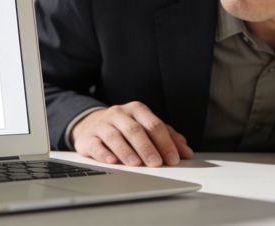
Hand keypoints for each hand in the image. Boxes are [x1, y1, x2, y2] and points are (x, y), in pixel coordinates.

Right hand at [71, 101, 193, 166]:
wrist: (91, 124)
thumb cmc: (125, 128)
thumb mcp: (146, 128)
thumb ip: (168, 137)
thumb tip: (186, 151)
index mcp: (137, 110)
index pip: (154, 124)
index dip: (165, 142)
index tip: (173, 159)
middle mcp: (119, 114)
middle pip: (135, 130)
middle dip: (147, 147)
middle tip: (156, 163)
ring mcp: (102, 125)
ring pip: (115, 136)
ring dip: (126, 151)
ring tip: (136, 164)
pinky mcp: (88, 138)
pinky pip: (96, 144)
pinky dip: (104, 154)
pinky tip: (112, 161)